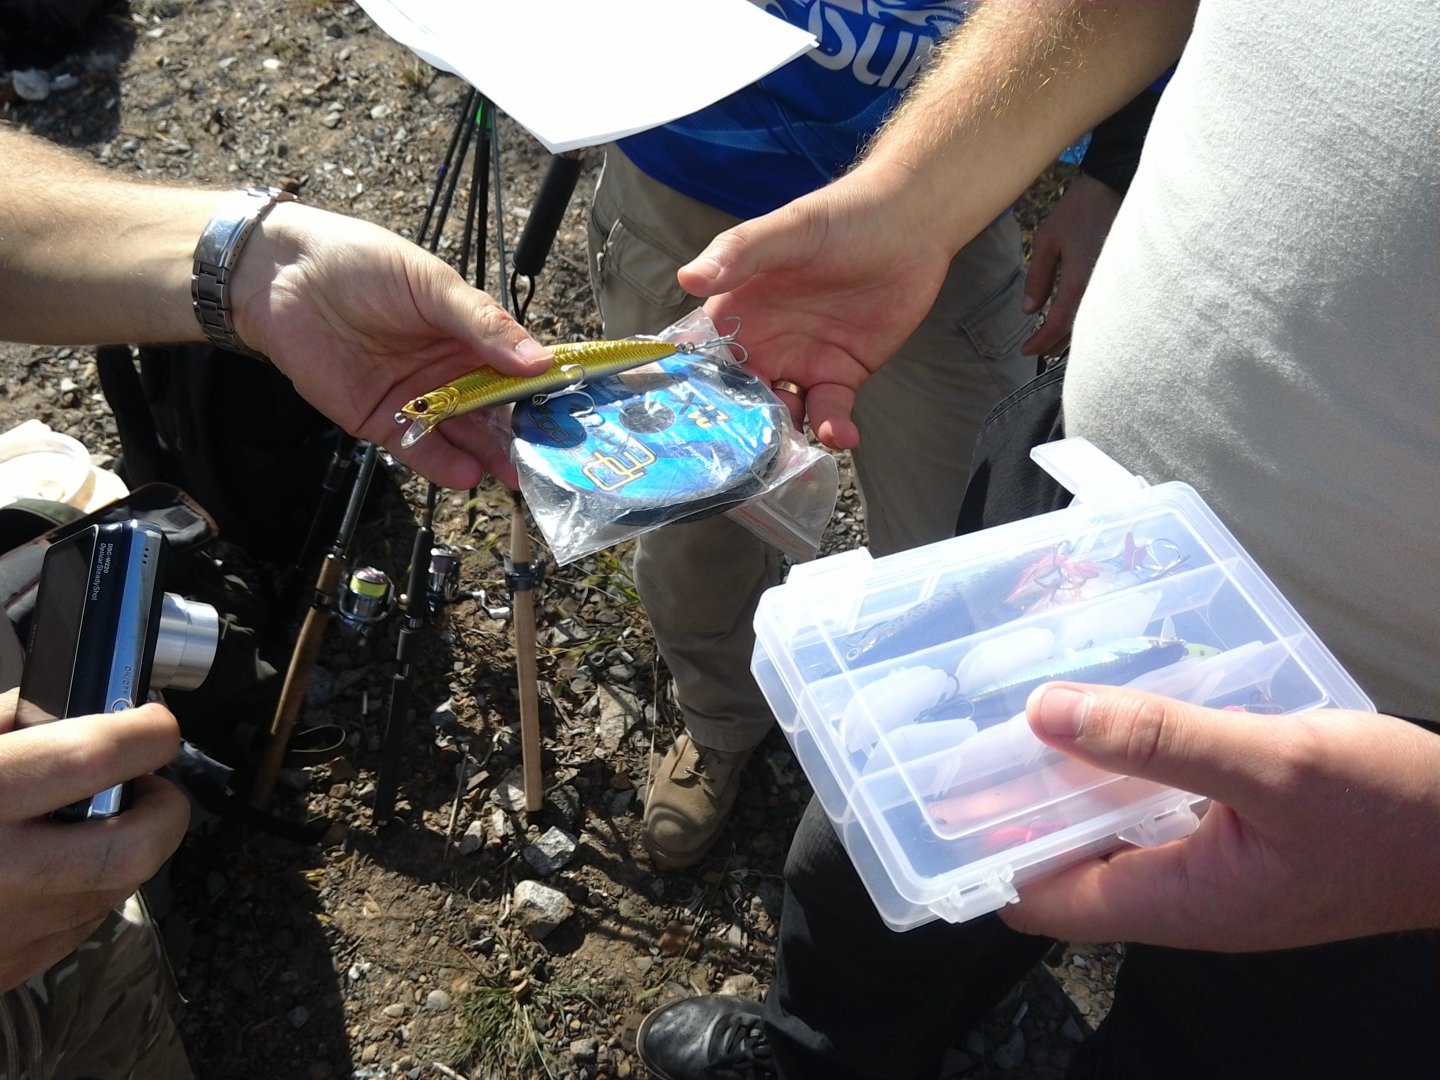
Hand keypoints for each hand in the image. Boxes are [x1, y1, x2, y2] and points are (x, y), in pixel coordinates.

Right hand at [0, 692, 189, 990]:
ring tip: (91, 819)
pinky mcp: (13, 968)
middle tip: (142, 782)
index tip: (151, 721)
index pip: (97, 757)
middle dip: (164, 807)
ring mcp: (16, 931)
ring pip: (119, 888)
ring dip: (126, 846)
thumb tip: (64, 707)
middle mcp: (6, 874)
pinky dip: (84, 889)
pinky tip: (52, 867)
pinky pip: (80, 923)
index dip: (146, 730)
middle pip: (140, 845)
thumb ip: (6, 724)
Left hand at [233, 203, 552, 489]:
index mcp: (471, 334)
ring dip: (491, 456)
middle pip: (497, 411)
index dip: (546, 391)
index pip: (520, 368)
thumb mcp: (431, 286)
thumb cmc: (359, 264)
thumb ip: (483, 325)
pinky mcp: (381, 421)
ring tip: (515, 474)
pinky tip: (468, 472)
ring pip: (464, 435)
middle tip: (550, 458)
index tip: (573, 413)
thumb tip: (539, 361)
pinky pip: (419, 449)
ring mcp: (418, 399)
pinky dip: (443, 464)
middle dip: (523, 435)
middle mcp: (451, 371)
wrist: (281, 278)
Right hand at [678, 164, 955, 449]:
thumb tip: (689, 278)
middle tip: (743, 459)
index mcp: (736, 312)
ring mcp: (802, 363)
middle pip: (739, 401)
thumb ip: (739, 254)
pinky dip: (832, 430)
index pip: (704, 360)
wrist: (910, 226)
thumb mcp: (787, 231)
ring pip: (782, 415)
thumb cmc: (841, 218)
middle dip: (740, 431)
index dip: (695, 392)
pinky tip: (841, 435)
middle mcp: (762, 344)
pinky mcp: (842, 376)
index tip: (689, 423)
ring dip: (785, 439)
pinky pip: (829, 414)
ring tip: (793, 455)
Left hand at [998, 684, 1439, 950]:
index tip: (938, 795)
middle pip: (1065, 859)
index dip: (983, 855)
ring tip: (1020, 710)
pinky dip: (1122, 765)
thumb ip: (1158, 740)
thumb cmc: (1396, 815)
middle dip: (1015, 806)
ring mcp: (1209, 867)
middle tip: (968, 733)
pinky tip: (1111, 712)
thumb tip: (1045, 714)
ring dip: (1067, 778)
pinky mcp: (1235, 835)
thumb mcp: (1273, 765)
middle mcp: (1181, 895)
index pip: (1042, 899)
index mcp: (1177, 902)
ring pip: (1109, 826)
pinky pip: (1155, 804)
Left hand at [1020, 173, 1122, 356]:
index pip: (1058, 324)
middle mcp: (1101, 289)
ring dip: (1073, 338)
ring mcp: (1115, 285)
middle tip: (1037, 352)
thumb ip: (1038, 277)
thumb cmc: (1079, 210)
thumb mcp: (1047, 239)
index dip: (1041, 342)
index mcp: (1080, 280)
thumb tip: (1030, 311)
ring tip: (1053, 344)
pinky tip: (1077, 325)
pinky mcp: (1123, 279)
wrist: (1116, 186)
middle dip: (1055, 345)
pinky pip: (1105, 311)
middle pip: (1078, 331)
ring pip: (1093, 324)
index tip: (1025, 351)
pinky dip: (1088, 323)